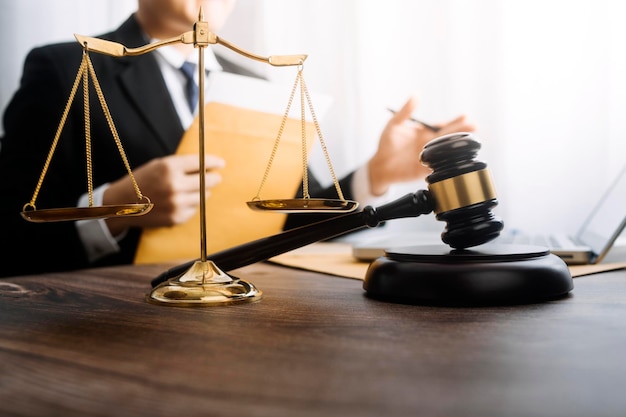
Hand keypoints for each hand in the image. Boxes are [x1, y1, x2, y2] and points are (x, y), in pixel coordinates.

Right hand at [104, 154, 224, 234]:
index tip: (221, 163)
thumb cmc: (142, 181)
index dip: (213, 162)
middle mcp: (174, 185)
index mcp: (169, 167)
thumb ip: (182, 165)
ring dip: (201, 192)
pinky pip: (194, 209)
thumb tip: (208, 166)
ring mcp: (176, 203)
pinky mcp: (176, 218)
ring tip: (189, 190)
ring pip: (203, 196)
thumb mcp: (159, 165)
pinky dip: (191, 205)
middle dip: (213, 178)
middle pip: (208, 181)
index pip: (201, 162)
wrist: (122, 203)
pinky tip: (179, 202)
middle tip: (215, 177)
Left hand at [367, 96, 475, 195]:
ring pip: (447, 151)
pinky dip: (448, 163)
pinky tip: (457, 159)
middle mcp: (430, 144)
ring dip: (458, 146)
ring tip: (470, 141)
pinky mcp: (426, 171)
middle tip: (474, 125)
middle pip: (448, 137)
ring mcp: (430, 157)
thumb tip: (416, 95)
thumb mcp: (394, 124)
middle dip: (462, 131)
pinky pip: (440, 166)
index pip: (443, 126)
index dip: (454, 122)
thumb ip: (405, 112)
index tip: (465, 116)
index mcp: (425, 132)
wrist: (380, 166)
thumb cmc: (386, 144)